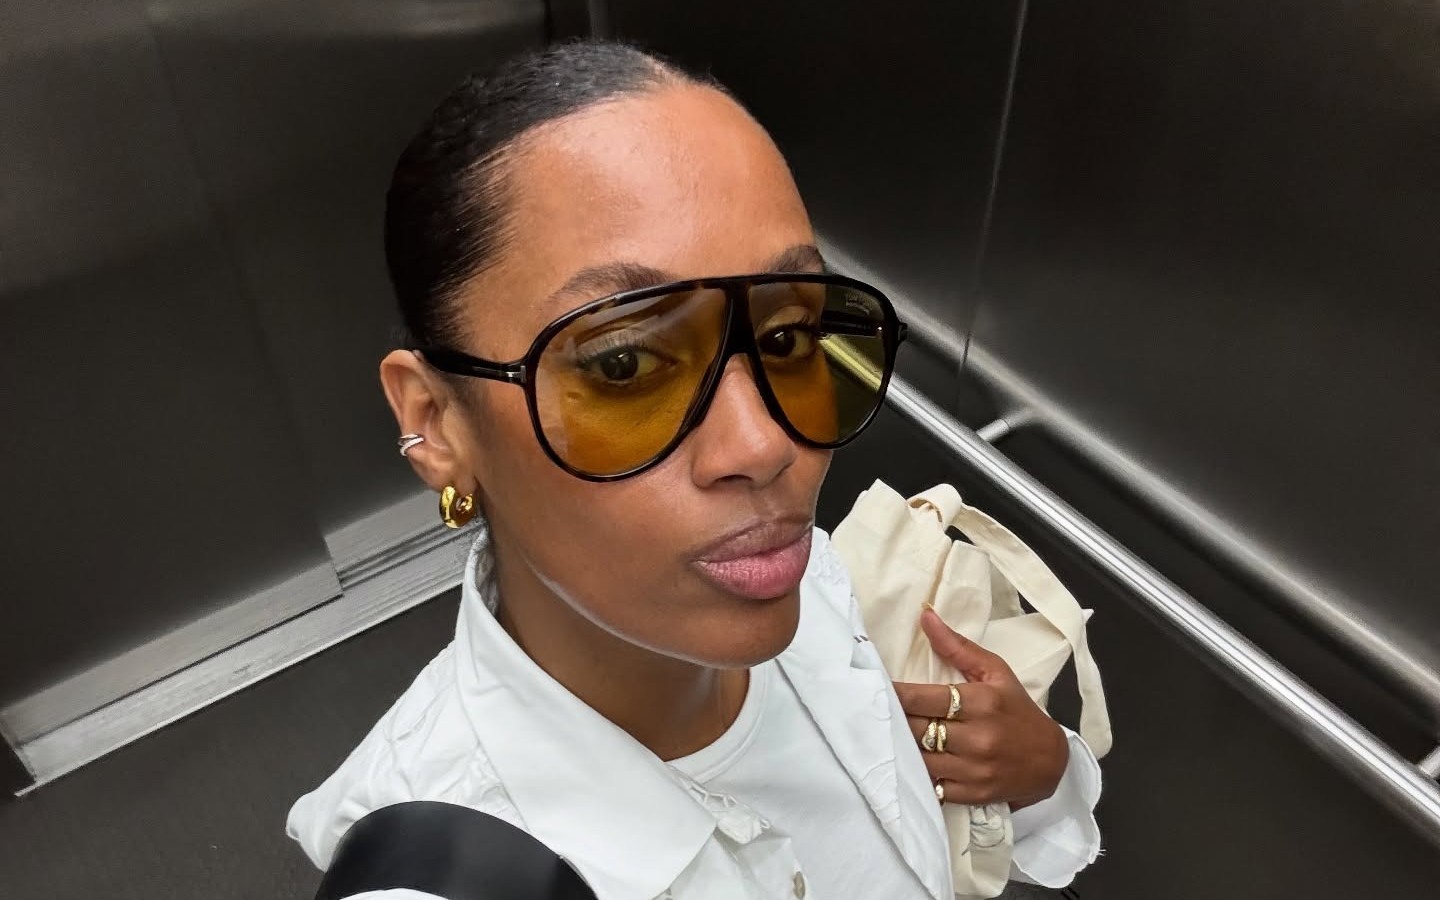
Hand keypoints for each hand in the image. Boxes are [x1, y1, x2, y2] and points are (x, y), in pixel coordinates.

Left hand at [893, 608, 1068, 809]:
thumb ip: (957, 646)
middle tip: (872, 710)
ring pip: (919, 759)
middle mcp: (978, 737)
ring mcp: (974, 769)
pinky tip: (907, 763)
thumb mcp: (995, 672)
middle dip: (893, 719)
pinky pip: (931, 786)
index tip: (874, 686)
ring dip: (901, 748)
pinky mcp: (971, 794)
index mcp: (981, 701)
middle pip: (917, 728)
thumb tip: (925, 615)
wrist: (1050, 761)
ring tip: (886, 735)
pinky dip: (917, 776)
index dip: (895, 694)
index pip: (924, 698)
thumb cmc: (1017, 710)